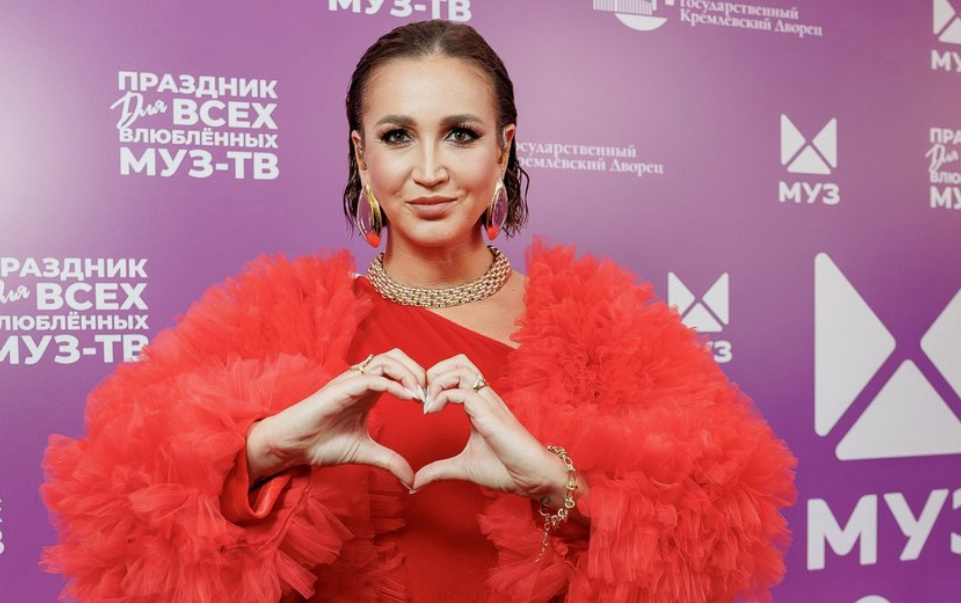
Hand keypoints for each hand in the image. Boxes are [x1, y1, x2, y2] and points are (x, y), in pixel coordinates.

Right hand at [246, 348, 426, 486]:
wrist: (291, 447)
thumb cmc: (322, 444)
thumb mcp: (365, 453)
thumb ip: (390, 461)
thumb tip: (412, 481)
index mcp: (368, 390)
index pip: (399, 369)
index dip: (419, 381)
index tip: (432, 404)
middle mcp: (361, 380)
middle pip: (396, 356)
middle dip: (418, 370)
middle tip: (430, 395)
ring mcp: (351, 381)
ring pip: (386, 360)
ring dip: (409, 374)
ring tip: (420, 396)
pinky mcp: (341, 388)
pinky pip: (372, 377)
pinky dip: (393, 384)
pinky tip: (407, 398)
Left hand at [410, 354, 570, 505]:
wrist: (532, 478)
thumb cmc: (505, 469)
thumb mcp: (462, 467)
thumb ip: (438, 470)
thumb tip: (415, 483)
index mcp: (479, 405)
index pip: (456, 373)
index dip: (434, 381)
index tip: (421, 404)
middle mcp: (484, 398)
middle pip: (459, 361)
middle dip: (434, 372)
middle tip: (422, 397)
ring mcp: (488, 403)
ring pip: (461, 368)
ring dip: (437, 380)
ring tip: (428, 403)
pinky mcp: (489, 413)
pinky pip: (462, 391)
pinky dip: (441, 396)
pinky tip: (433, 412)